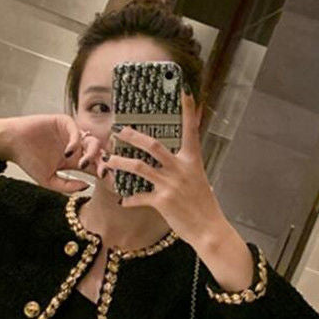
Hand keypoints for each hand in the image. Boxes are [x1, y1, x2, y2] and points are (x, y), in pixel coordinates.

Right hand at [0, 114, 103, 193]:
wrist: (12, 144)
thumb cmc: (28, 161)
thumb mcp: (48, 180)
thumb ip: (67, 186)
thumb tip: (86, 186)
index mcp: (74, 160)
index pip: (93, 166)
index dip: (102, 172)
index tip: (107, 181)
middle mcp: (76, 146)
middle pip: (97, 153)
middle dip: (102, 163)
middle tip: (102, 172)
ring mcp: (71, 134)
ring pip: (91, 140)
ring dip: (91, 152)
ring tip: (83, 163)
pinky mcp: (63, 122)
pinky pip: (76, 130)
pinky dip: (75, 141)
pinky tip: (69, 152)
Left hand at [101, 89, 225, 245]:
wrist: (209, 228)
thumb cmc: (203, 204)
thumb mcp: (198, 179)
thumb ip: (186, 166)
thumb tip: (178, 157)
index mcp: (192, 160)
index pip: (191, 129)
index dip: (188, 109)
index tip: (184, 90)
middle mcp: (180, 168)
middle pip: (153, 145)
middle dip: (133, 136)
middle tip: (120, 131)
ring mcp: (170, 184)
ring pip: (139, 167)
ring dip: (121, 162)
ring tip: (109, 160)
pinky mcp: (162, 201)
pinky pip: (139, 196)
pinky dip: (129, 198)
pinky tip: (123, 200)